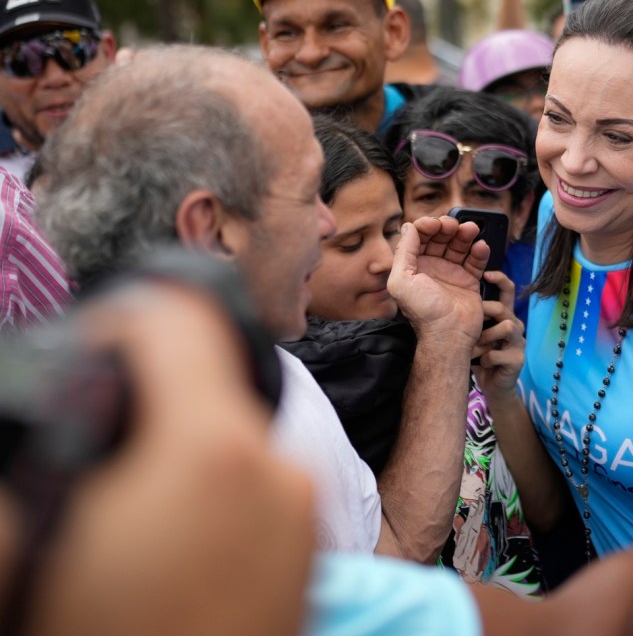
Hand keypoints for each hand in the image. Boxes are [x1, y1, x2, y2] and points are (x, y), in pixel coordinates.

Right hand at [18, 283, 313, 635]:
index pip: (178, 321)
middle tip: (88, 451)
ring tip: (118, 518)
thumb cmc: (100, 631)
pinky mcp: (311, 556)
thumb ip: (31, 474)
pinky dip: (210, 496)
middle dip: (143, 398)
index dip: (121, 322)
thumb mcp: (29, 555)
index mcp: (212, 448)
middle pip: (205, 382)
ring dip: (176, 452)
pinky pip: (254, 492)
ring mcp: (303, 513)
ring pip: (229, 439)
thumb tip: (40, 429)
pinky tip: (161, 549)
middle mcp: (277, 467)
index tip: (87, 354)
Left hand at [388, 217, 487, 348]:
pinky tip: (480, 246)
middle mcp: (432, 268)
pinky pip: (475, 260)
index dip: (426, 226)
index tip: (434, 224)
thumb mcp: (402, 281)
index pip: (419, 237)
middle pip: (440, 238)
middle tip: (453, 225)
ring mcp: (451, 273)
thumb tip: (408, 226)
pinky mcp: (469, 281)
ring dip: (465, 234)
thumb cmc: (423, 312)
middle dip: (447, 227)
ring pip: (459, 246)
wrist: (449, 335)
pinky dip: (479, 251)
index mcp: (413, 266)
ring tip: (471, 229)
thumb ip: (403, 252)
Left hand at [472, 271, 525, 399]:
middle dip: (483, 314)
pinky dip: (483, 360)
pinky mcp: (518, 360)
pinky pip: (496, 353)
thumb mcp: (477, 333)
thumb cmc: (482, 356)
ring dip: (484, 338)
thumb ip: (474, 317)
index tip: (485, 274)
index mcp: (506, 315)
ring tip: (474, 349)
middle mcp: (515, 325)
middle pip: (502, 308)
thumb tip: (454, 297)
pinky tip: (480, 365)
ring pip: (505, 327)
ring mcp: (519, 343)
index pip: (509, 290)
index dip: (500, 279)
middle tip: (469, 326)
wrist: (494, 387)